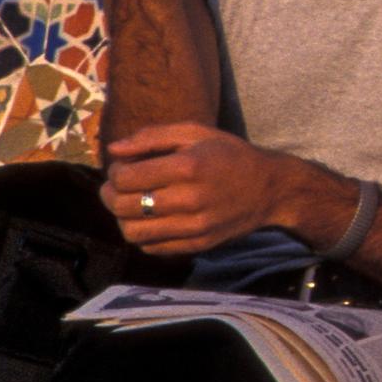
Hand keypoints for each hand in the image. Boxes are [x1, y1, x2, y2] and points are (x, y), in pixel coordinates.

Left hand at [101, 123, 289, 256]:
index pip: (125, 178)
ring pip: (133, 232)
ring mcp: (195, 226)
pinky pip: (152, 248)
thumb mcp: (195, 132)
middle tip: (117, 187)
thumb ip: (151, 137)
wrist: (270, 189)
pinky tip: (151, 220)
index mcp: (188, 166)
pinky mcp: (198, 244)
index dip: (115, 172)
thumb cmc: (229, 155)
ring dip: (122, 218)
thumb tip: (113, 150)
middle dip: (111, 195)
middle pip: (123, 207)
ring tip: (131, 205)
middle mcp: (190, 199)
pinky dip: (142, 235)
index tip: (123, 167)